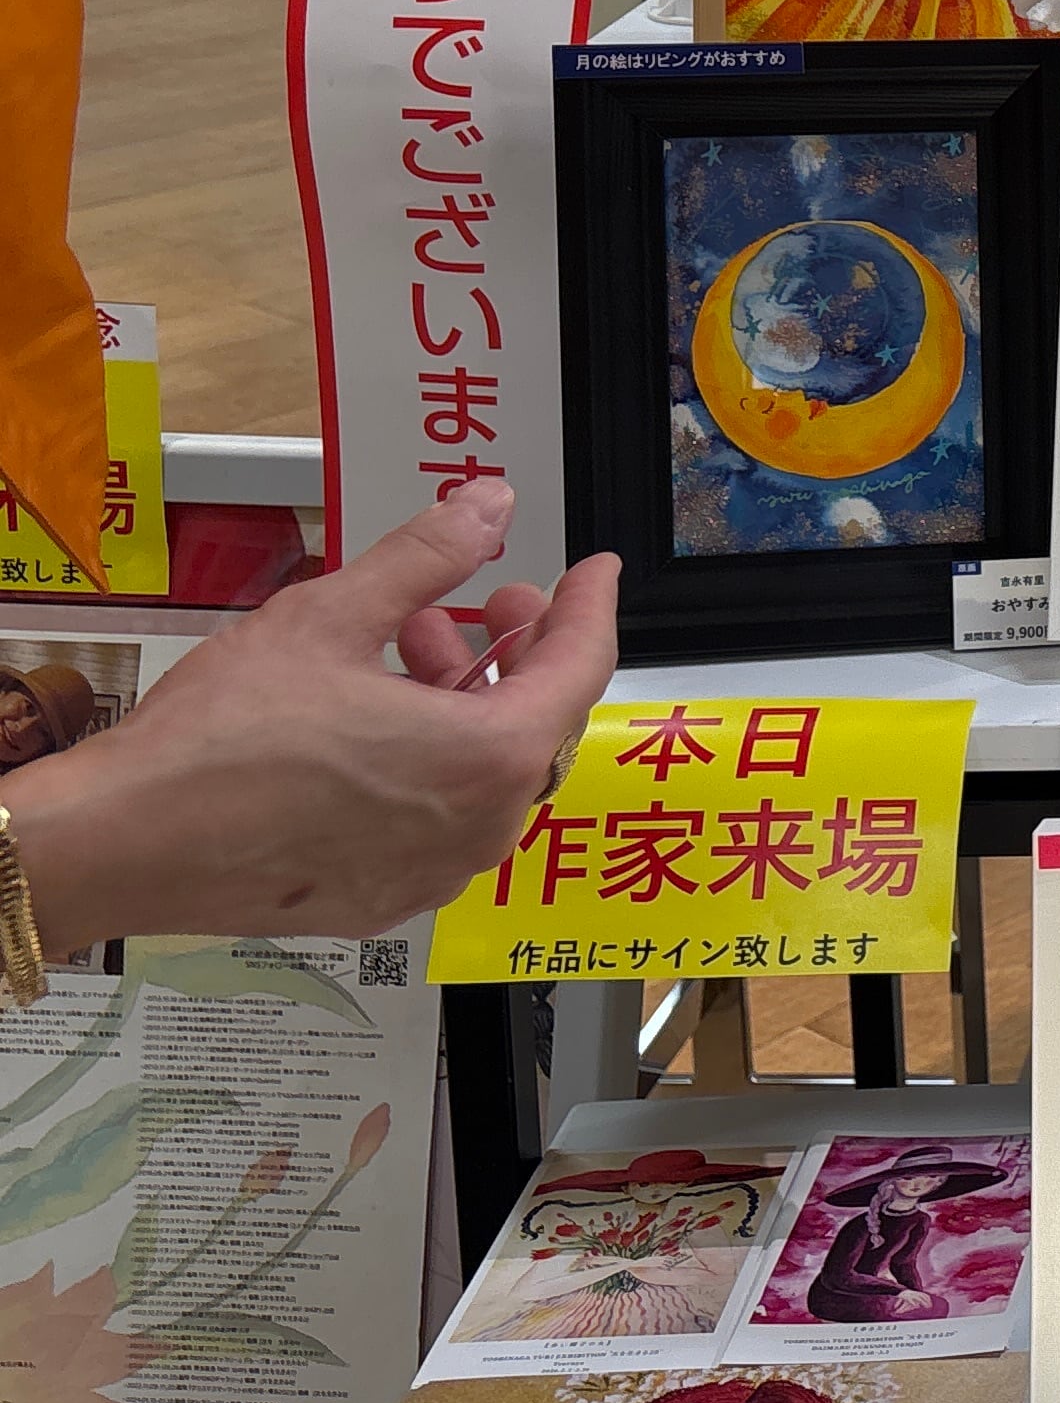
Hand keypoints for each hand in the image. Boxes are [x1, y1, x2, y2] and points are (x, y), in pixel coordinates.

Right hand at [4, 480, 617, 953]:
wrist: (122, 843)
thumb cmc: (221, 739)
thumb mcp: (332, 616)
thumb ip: (427, 556)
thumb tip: (490, 504)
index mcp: (490, 758)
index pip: (579, 669)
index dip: (589, 608)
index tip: (594, 572)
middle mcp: (480, 828)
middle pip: (536, 722)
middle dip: (517, 650)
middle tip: (492, 599)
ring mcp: (434, 873)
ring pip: (485, 771)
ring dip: (464, 700)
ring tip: (411, 640)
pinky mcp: (384, 898)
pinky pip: (438, 819)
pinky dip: (430, 760)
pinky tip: (376, 717)